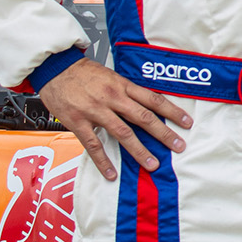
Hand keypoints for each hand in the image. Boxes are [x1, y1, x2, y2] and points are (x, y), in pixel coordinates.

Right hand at [39, 57, 190, 180]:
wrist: (55, 68)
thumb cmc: (83, 73)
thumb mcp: (110, 76)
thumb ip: (126, 91)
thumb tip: (146, 105)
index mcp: (122, 85)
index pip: (153, 99)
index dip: (172, 111)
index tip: (187, 122)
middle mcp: (112, 98)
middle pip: (143, 117)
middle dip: (163, 133)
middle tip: (178, 146)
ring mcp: (95, 111)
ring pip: (122, 133)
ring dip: (139, 151)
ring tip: (152, 164)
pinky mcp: (78, 122)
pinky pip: (93, 145)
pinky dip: (103, 161)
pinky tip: (111, 174)